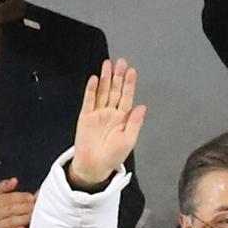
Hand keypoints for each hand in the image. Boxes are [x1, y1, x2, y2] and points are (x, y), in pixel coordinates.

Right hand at [0, 177, 33, 227]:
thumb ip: (2, 190)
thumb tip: (13, 180)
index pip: (7, 199)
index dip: (21, 197)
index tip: (32, 197)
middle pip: (10, 209)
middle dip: (25, 207)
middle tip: (37, 206)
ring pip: (10, 221)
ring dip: (23, 218)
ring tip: (33, 215)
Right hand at [69, 59, 146, 189]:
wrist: (94, 166)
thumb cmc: (113, 155)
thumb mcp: (129, 140)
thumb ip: (135, 122)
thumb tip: (142, 106)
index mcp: (123, 117)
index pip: (127, 97)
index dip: (130, 84)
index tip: (132, 71)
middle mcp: (111, 112)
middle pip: (115, 90)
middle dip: (118, 76)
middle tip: (121, 61)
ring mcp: (98, 113)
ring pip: (102, 92)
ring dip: (105, 79)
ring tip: (107, 64)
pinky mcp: (85, 117)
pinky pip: (88, 101)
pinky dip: (91, 90)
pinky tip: (94, 79)